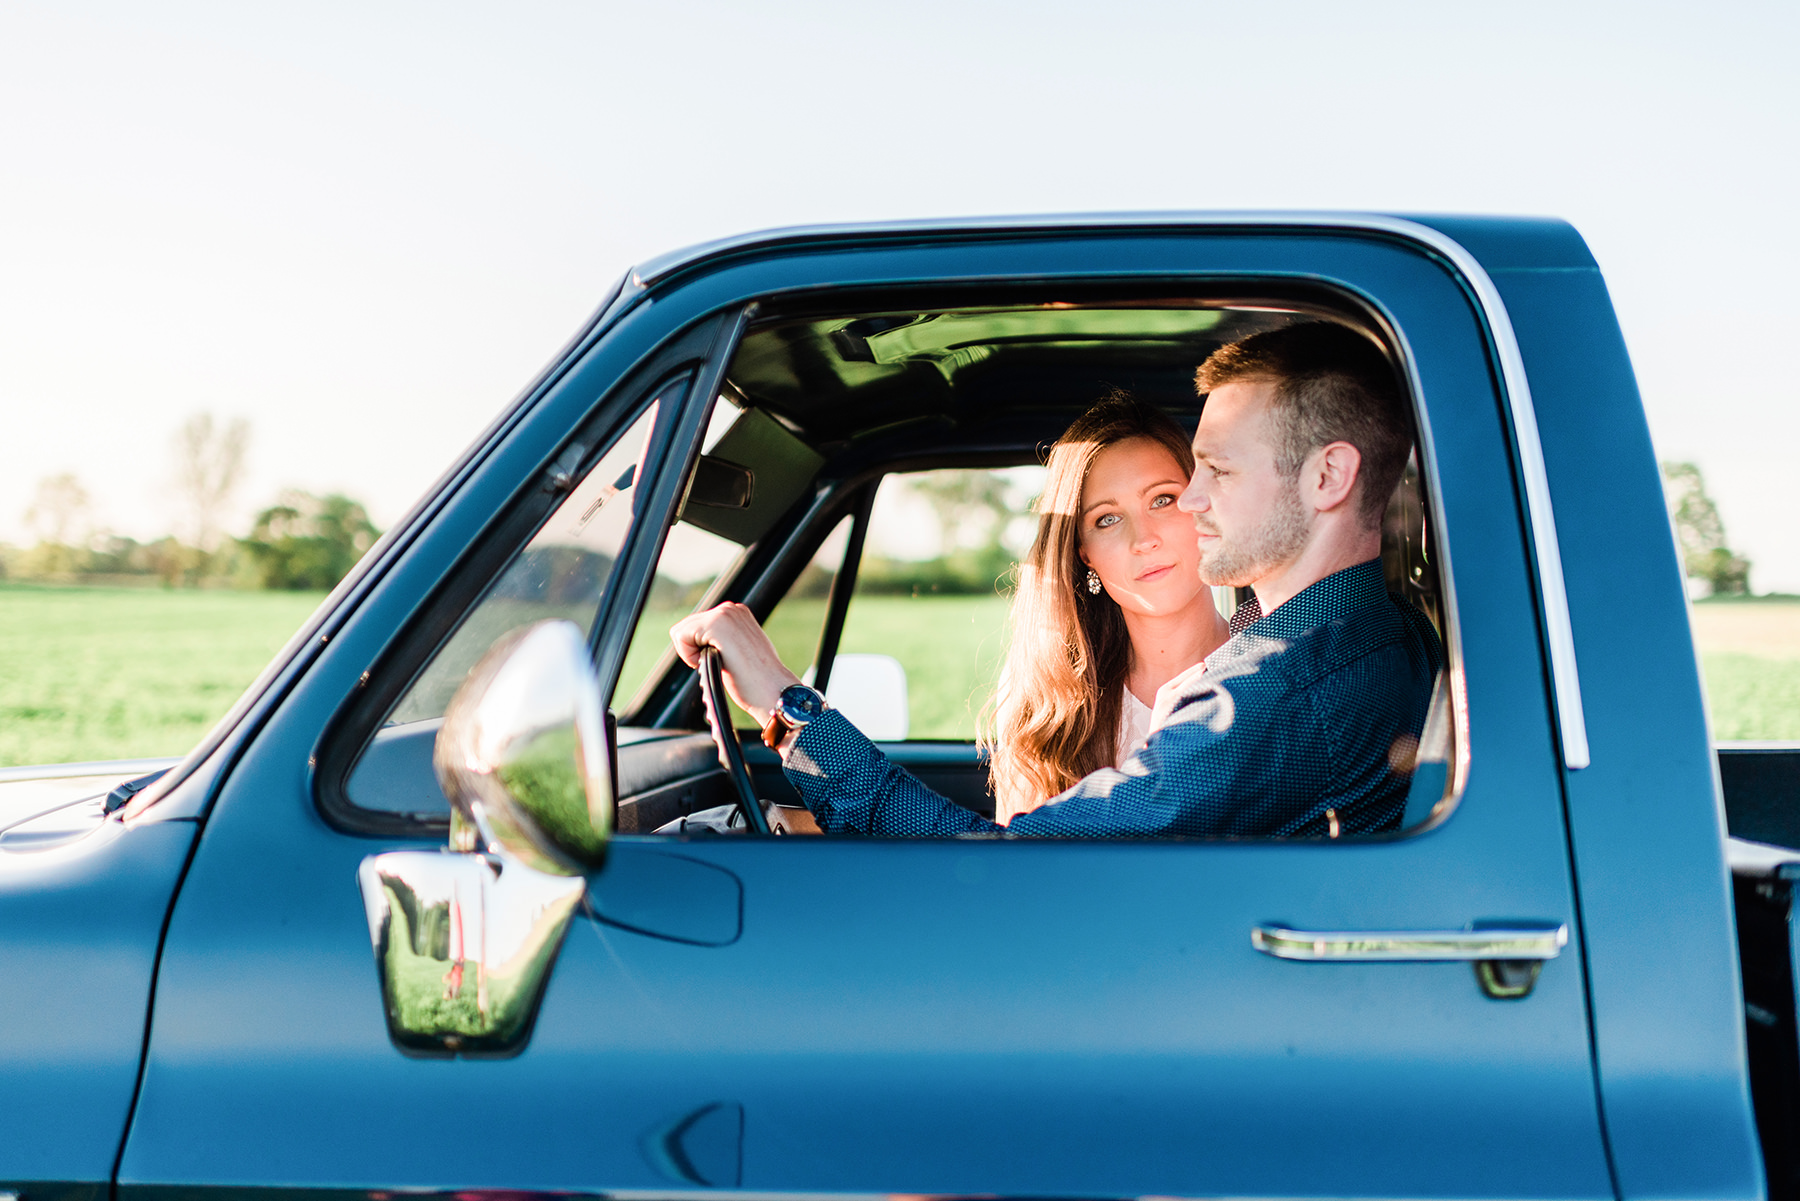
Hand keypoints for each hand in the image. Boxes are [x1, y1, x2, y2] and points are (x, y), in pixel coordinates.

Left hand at [668, 602, 800, 724]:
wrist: (773, 691)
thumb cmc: (757, 682)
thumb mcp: (738, 652)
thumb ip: (722, 642)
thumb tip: (702, 646)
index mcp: (736, 613)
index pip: (696, 627)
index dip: (700, 649)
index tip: (723, 661)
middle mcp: (730, 608)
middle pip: (686, 627)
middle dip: (695, 650)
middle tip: (720, 664)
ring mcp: (724, 614)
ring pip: (681, 632)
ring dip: (693, 654)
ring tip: (719, 664)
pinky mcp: (716, 624)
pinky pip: (681, 636)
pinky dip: (689, 655)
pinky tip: (711, 662)